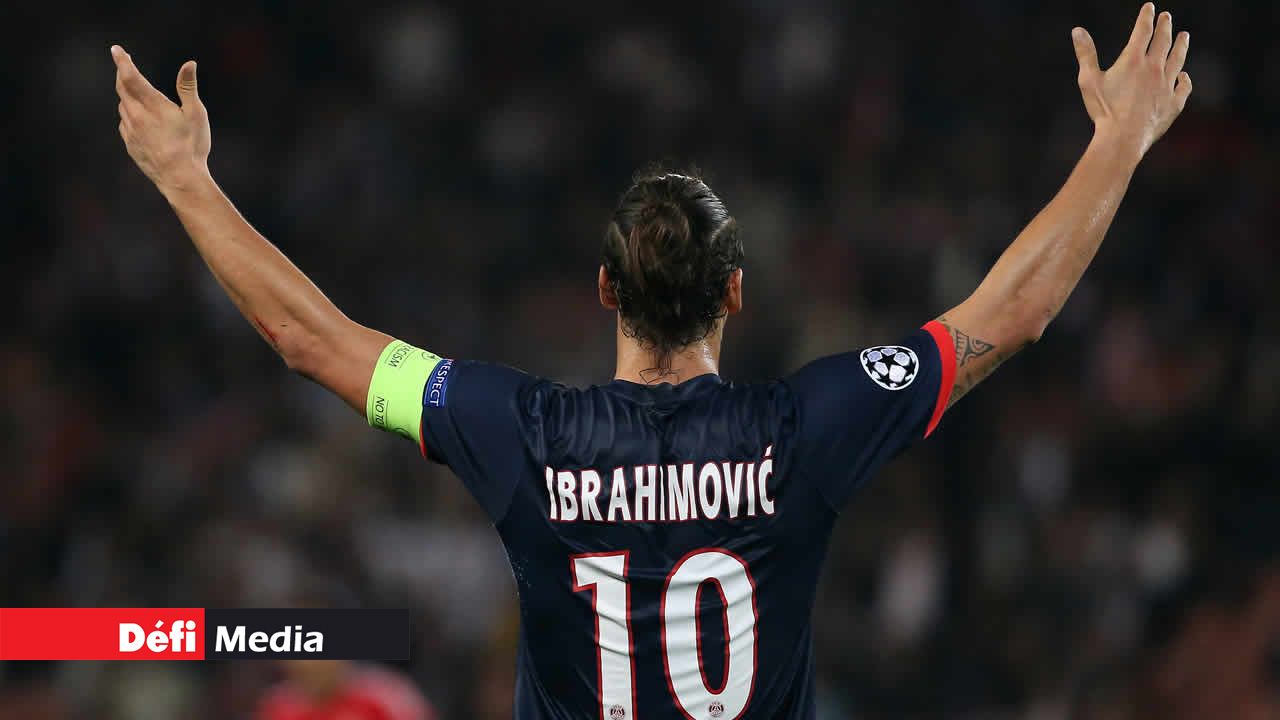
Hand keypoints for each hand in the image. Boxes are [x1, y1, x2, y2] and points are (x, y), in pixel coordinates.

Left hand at [112, 46, 210, 194]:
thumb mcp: (196, 114)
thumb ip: (188, 87)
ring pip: (123, 105)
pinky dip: (129, 115)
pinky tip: (139, 118)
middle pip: (122, 88)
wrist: (180, 178)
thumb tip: (189, 63)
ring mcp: (131, 131)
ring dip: (127, 95)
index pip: (130, 76)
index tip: (116, 50)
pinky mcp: (130, 144)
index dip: (122, 61)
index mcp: (153, 105)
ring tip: (135, 92)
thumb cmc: (192, 146)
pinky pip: (124, 123)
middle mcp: (137, 116)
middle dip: (123, 74)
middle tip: (125, 64)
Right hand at [1072, 3, 1191, 156]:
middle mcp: (1154, 68)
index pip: (1143, 31)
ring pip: (1178, 60)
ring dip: (1181, 46)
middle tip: (1167, 17)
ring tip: (1184, 36)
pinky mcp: (1174, 103)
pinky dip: (1185, 79)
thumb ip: (1086, 54)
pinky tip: (1184, 76)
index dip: (1146, 17)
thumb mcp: (1089, 80)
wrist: (1124, 138)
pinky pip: (1183, 87)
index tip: (1150, 7)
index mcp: (1133, 60)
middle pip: (1164, 41)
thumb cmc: (1104, 111)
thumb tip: (1077, 31)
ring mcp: (1167, 85)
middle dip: (1165, 27)